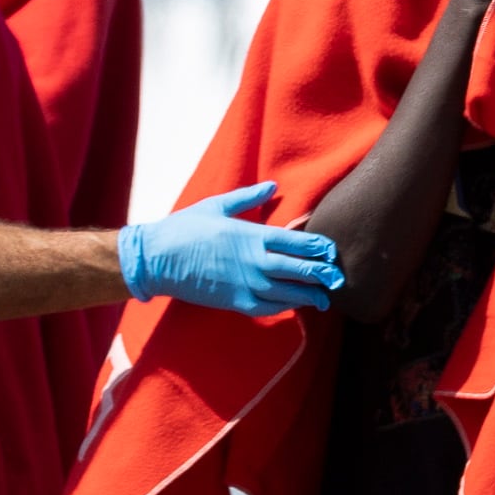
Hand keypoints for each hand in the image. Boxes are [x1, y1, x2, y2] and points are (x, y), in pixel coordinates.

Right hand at [119, 180, 341, 313]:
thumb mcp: (217, 206)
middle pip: (298, 269)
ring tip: (325, 298)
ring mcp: (245, 284)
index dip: (317, 247)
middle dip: (321, 275)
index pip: (295, 241)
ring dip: (308, 296)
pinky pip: (268, 308)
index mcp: (251, 236)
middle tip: (338, 278)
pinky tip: (294, 306)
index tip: (331, 250)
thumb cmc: (185, 228)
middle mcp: (254, 262)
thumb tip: (273, 186)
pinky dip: (284, 308)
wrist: (157, 259)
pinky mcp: (235, 302)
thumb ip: (249, 198)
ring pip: (287, 293)